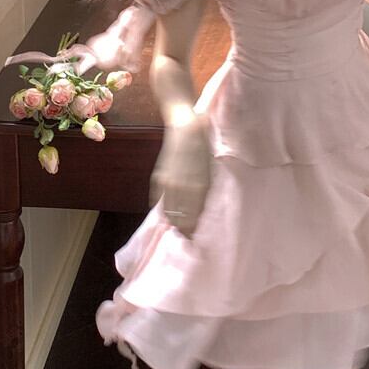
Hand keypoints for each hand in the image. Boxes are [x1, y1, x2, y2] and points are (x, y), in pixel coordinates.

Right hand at [148, 115, 211, 238]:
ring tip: (177, 228)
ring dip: (173, 222)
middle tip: (185, 237)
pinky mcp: (159, 178)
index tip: (193, 239)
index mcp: (199, 187)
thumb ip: (203, 196)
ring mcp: (168, 183)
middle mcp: (182, 188)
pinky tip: (168, 213)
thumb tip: (198, 216)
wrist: (186, 129)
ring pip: (168, 213)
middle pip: (180, 219)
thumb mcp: (209, 174)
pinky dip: (164, 209)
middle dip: (182, 230)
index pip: (193, 218)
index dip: (192, 231)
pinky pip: (160, 201)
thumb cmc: (203, 151)